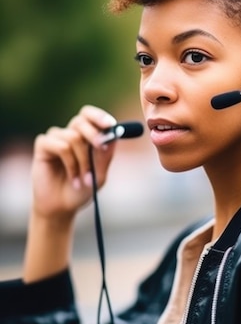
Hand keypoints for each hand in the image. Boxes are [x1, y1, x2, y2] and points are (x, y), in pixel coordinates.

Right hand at [31, 105, 118, 220]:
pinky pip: (61, 146)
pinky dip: (71, 163)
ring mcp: (55, 139)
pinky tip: (72, 178)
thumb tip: (115, 133)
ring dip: (83, 160)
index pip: (89, 115)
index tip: (110, 125)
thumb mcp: (100, 173)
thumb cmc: (82, 189)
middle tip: (101, 147)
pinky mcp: (43, 146)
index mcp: (84, 137)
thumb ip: (106, 154)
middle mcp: (69, 134)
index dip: (99, 116)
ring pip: (73, 137)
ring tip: (84, 179)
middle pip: (81, 121)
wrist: (62, 207)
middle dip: (94, 134)